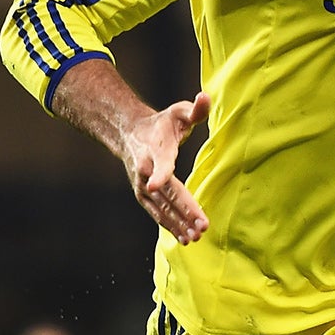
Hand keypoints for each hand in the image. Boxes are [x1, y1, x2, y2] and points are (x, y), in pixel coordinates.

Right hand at [118, 93, 211, 243]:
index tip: (155, 184)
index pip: (160, 163)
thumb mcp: (177, 112)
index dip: (159, 174)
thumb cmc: (160, 124)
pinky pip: (158, 213)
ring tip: (196, 237)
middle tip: (202, 226)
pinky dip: (171, 226)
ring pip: (162, 207)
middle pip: (166, 192)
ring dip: (179, 224)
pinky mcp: (143, 196)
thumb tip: (206, 97)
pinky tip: (186, 238)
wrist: (129, 135)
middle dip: (183, 210)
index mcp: (156, 149)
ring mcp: (142, 186)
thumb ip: (194, 109)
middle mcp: (146, 170)